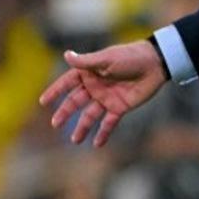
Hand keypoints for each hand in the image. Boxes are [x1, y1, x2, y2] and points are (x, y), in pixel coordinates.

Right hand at [39, 40, 168, 146]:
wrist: (154, 64)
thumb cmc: (129, 56)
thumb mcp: (106, 59)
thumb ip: (86, 62)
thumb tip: (66, 55)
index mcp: (89, 72)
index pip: (67, 83)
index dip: (55, 91)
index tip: (43, 101)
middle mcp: (95, 86)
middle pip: (76, 101)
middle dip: (65, 112)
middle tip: (55, 123)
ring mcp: (107, 98)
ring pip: (90, 115)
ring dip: (82, 127)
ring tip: (75, 140)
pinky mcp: (120, 107)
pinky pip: (109, 122)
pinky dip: (103, 133)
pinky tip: (96, 144)